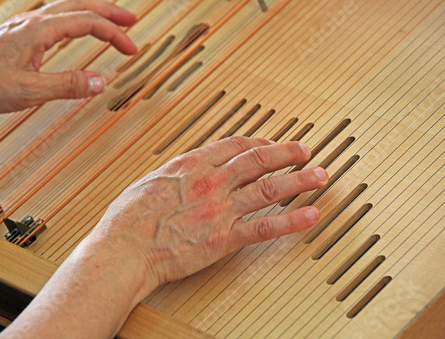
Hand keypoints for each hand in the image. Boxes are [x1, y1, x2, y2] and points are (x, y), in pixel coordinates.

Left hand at [0, 0, 136, 112]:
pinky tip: (75, 29)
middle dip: (109, 11)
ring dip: (92, 12)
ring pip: (66, 8)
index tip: (131, 49)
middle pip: (80, 5)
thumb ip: (68, 86)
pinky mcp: (19, 34)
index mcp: (39, 31)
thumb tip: (101, 82)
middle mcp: (34, 22)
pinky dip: (75, 19)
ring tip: (110, 21)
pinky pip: (55, 18)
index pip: (87, 22)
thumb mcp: (30, 91)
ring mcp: (25, 26)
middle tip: (131, 20)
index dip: (114, 34)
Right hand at [0, 137, 328, 338]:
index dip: (257, 141)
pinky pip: (264, 227)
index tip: (269, 142)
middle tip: (305, 150)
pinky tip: (309, 215)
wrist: (124, 249)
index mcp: (191, 166)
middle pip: (258, 160)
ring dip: (298, 180)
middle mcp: (211, 183)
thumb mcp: (149, 182)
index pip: (234, 146)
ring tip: (319, 175)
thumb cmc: (129, 219)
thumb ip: (176, 174)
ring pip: (268, 189)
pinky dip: (290, 221)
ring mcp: (220, 210)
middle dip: (286, 153)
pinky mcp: (224, 239)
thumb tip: (188, 171)